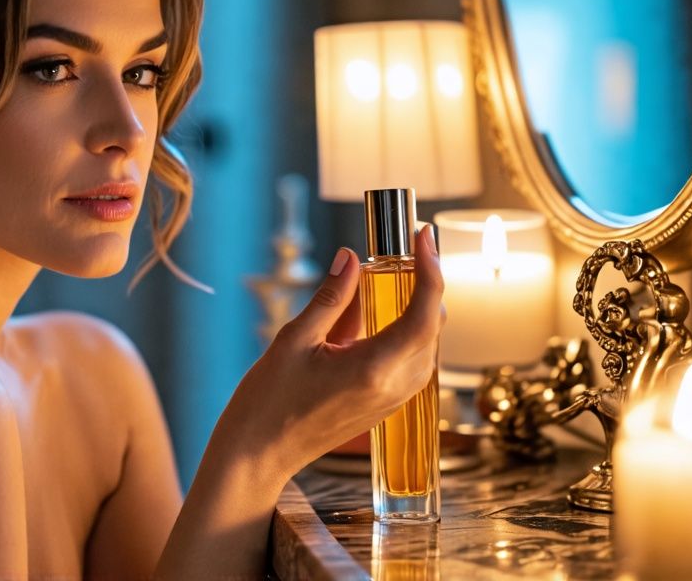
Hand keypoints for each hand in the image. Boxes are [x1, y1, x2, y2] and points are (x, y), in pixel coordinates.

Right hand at [213, 225, 444, 482]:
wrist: (259, 454)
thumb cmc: (268, 401)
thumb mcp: (294, 339)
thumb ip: (331, 298)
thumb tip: (351, 260)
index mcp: (374, 369)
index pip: (424, 313)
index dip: (432, 270)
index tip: (424, 237)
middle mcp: (393, 387)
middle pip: (431, 327)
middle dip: (426, 285)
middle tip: (408, 250)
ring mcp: (393, 401)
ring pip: (425, 346)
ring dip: (417, 309)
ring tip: (395, 276)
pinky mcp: (385, 407)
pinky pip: (411, 363)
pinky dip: (406, 333)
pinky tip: (380, 315)